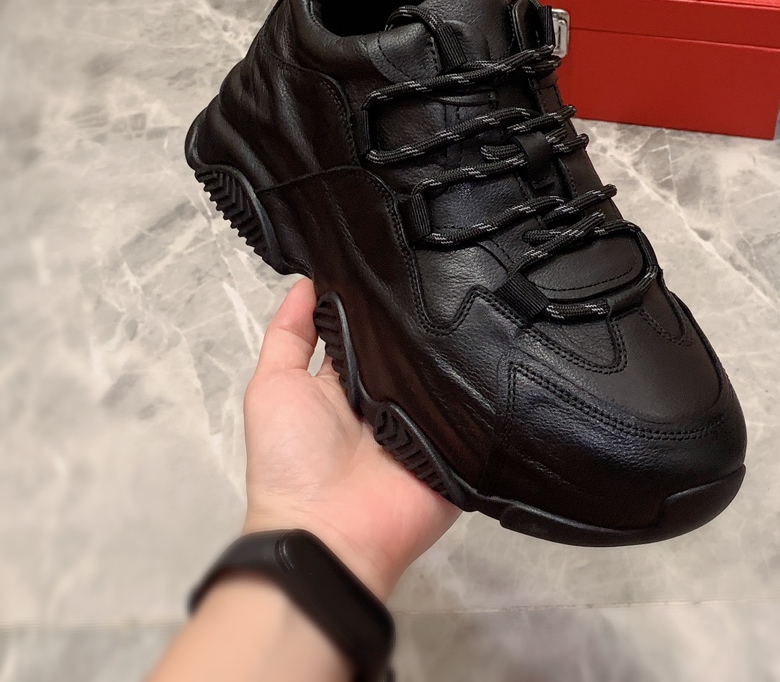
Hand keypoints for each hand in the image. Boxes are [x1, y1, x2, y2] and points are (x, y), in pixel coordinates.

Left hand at [242, 280, 458, 601]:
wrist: (326, 534)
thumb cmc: (289, 461)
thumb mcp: (272, 387)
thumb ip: (289, 335)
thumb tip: (309, 281)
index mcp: (348, 385)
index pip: (373, 332)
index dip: (382, 300)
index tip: (403, 255)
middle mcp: (389, 400)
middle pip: (413, 349)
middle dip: (425, 319)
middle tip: (450, 269)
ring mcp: (426, 425)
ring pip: (447, 373)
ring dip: (455, 348)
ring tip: (478, 301)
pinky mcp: (458, 449)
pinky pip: (475, 412)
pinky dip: (481, 388)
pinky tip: (495, 350)